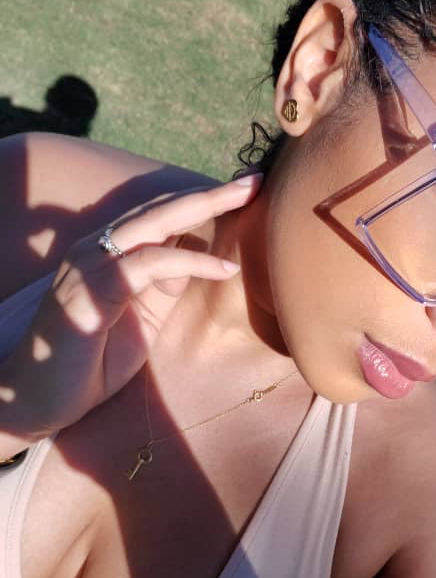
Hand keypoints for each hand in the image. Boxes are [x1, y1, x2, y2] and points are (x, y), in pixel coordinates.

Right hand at [0, 174, 260, 439]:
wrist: (35, 399)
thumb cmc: (86, 364)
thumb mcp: (138, 321)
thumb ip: (162, 289)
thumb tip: (193, 265)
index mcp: (107, 255)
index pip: (159, 217)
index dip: (201, 203)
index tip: (244, 192)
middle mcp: (96, 250)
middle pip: (161, 210)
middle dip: (212, 193)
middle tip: (256, 178)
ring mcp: (89, 266)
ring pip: (155, 224)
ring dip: (205, 208)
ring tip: (249, 200)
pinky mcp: (91, 290)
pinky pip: (148, 264)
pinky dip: (189, 263)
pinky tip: (225, 269)